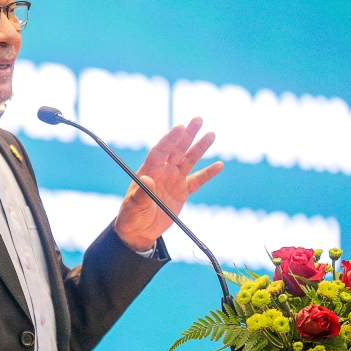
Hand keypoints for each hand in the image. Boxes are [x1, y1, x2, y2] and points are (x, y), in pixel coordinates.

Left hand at [114, 117, 223, 252]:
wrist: (139, 231)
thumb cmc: (131, 216)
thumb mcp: (134, 206)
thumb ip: (141, 194)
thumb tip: (147, 179)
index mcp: (150, 171)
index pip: (161, 151)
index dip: (170, 139)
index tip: (180, 127)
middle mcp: (163, 172)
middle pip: (177, 150)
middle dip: (187, 135)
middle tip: (198, 119)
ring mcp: (174, 180)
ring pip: (189, 160)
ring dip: (199, 148)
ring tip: (211, 134)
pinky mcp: (182, 192)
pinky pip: (197, 180)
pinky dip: (208, 173)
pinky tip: (219, 165)